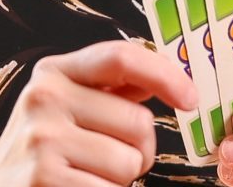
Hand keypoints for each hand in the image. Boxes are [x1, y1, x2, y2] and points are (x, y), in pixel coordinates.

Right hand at [0, 39, 195, 186]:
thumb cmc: (43, 149)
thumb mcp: (65, 106)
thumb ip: (109, 90)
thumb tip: (166, 76)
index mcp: (54, 72)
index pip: (121, 57)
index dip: (165, 75)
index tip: (190, 99)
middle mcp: (44, 98)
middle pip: (139, 122)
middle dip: (140, 150)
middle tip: (108, 160)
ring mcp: (42, 139)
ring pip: (130, 162)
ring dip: (122, 180)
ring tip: (88, 176)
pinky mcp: (45, 177)